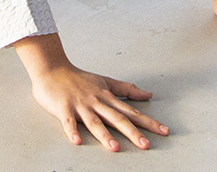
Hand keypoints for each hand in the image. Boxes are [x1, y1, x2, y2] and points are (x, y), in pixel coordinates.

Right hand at [14, 34, 167, 150]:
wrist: (52, 68)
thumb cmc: (79, 78)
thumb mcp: (106, 82)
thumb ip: (127, 90)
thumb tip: (148, 94)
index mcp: (107, 98)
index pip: (131, 112)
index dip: (148, 122)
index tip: (164, 131)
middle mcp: (96, 102)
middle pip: (116, 119)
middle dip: (132, 132)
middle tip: (145, 145)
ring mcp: (80, 105)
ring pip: (94, 122)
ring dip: (104, 135)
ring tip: (114, 147)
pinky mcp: (63, 108)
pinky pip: (68, 122)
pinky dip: (72, 131)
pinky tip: (77, 141)